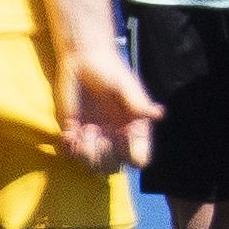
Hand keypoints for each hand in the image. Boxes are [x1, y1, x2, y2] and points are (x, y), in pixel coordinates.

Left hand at [58, 45, 161, 172]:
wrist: (83, 60)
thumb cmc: (110, 70)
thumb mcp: (125, 85)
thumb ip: (138, 102)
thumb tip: (159, 114)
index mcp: (134, 130)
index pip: (139, 158)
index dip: (133, 155)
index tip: (123, 136)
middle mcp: (115, 139)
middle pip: (113, 168)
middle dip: (104, 157)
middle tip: (96, 132)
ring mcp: (94, 138)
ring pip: (91, 165)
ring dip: (86, 153)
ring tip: (83, 130)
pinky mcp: (74, 133)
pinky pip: (71, 153)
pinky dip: (69, 148)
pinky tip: (70, 130)